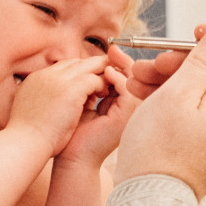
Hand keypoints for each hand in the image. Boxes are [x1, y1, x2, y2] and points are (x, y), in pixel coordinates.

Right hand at [6, 56, 109, 155]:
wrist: (24, 143)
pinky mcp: (71, 89)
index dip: (77, 72)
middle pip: (75, 62)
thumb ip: (42, 99)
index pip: (62, 67)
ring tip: (109, 85)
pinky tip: (106, 94)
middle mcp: (47, 75)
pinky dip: (102, 84)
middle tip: (105, 77)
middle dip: (91, 68)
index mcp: (36, 79)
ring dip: (99, 74)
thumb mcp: (31, 110)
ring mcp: (59, 80)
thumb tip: (51, 101)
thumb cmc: (27, 136)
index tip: (86, 81)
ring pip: (87, 66)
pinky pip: (94, 79)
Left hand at [58, 52, 138, 167]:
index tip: (107, 50)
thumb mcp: (81, 102)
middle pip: (132, 78)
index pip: (122, 79)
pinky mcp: (126, 118)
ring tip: (111, 55)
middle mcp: (126, 111)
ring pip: (133, 83)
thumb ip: (88, 86)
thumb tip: (87, 64)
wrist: (71, 156)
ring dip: (123, 67)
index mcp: (117, 107)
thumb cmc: (72, 133)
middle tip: (112, 48)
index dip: (116, 64)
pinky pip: (128, 93)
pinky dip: (119, 80)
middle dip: (122, 61)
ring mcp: (129, 115)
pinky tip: (108, 73)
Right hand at [113, 25, 205, 199]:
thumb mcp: (179, 92)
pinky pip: (197, 109)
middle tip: (155, 62)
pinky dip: (173, 97)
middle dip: (186, 59)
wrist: (149, 201)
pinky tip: (142, 93)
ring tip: (137, 79)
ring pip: (205, 89)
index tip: (198, 33)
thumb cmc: (159, 150)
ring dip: (172, 77)